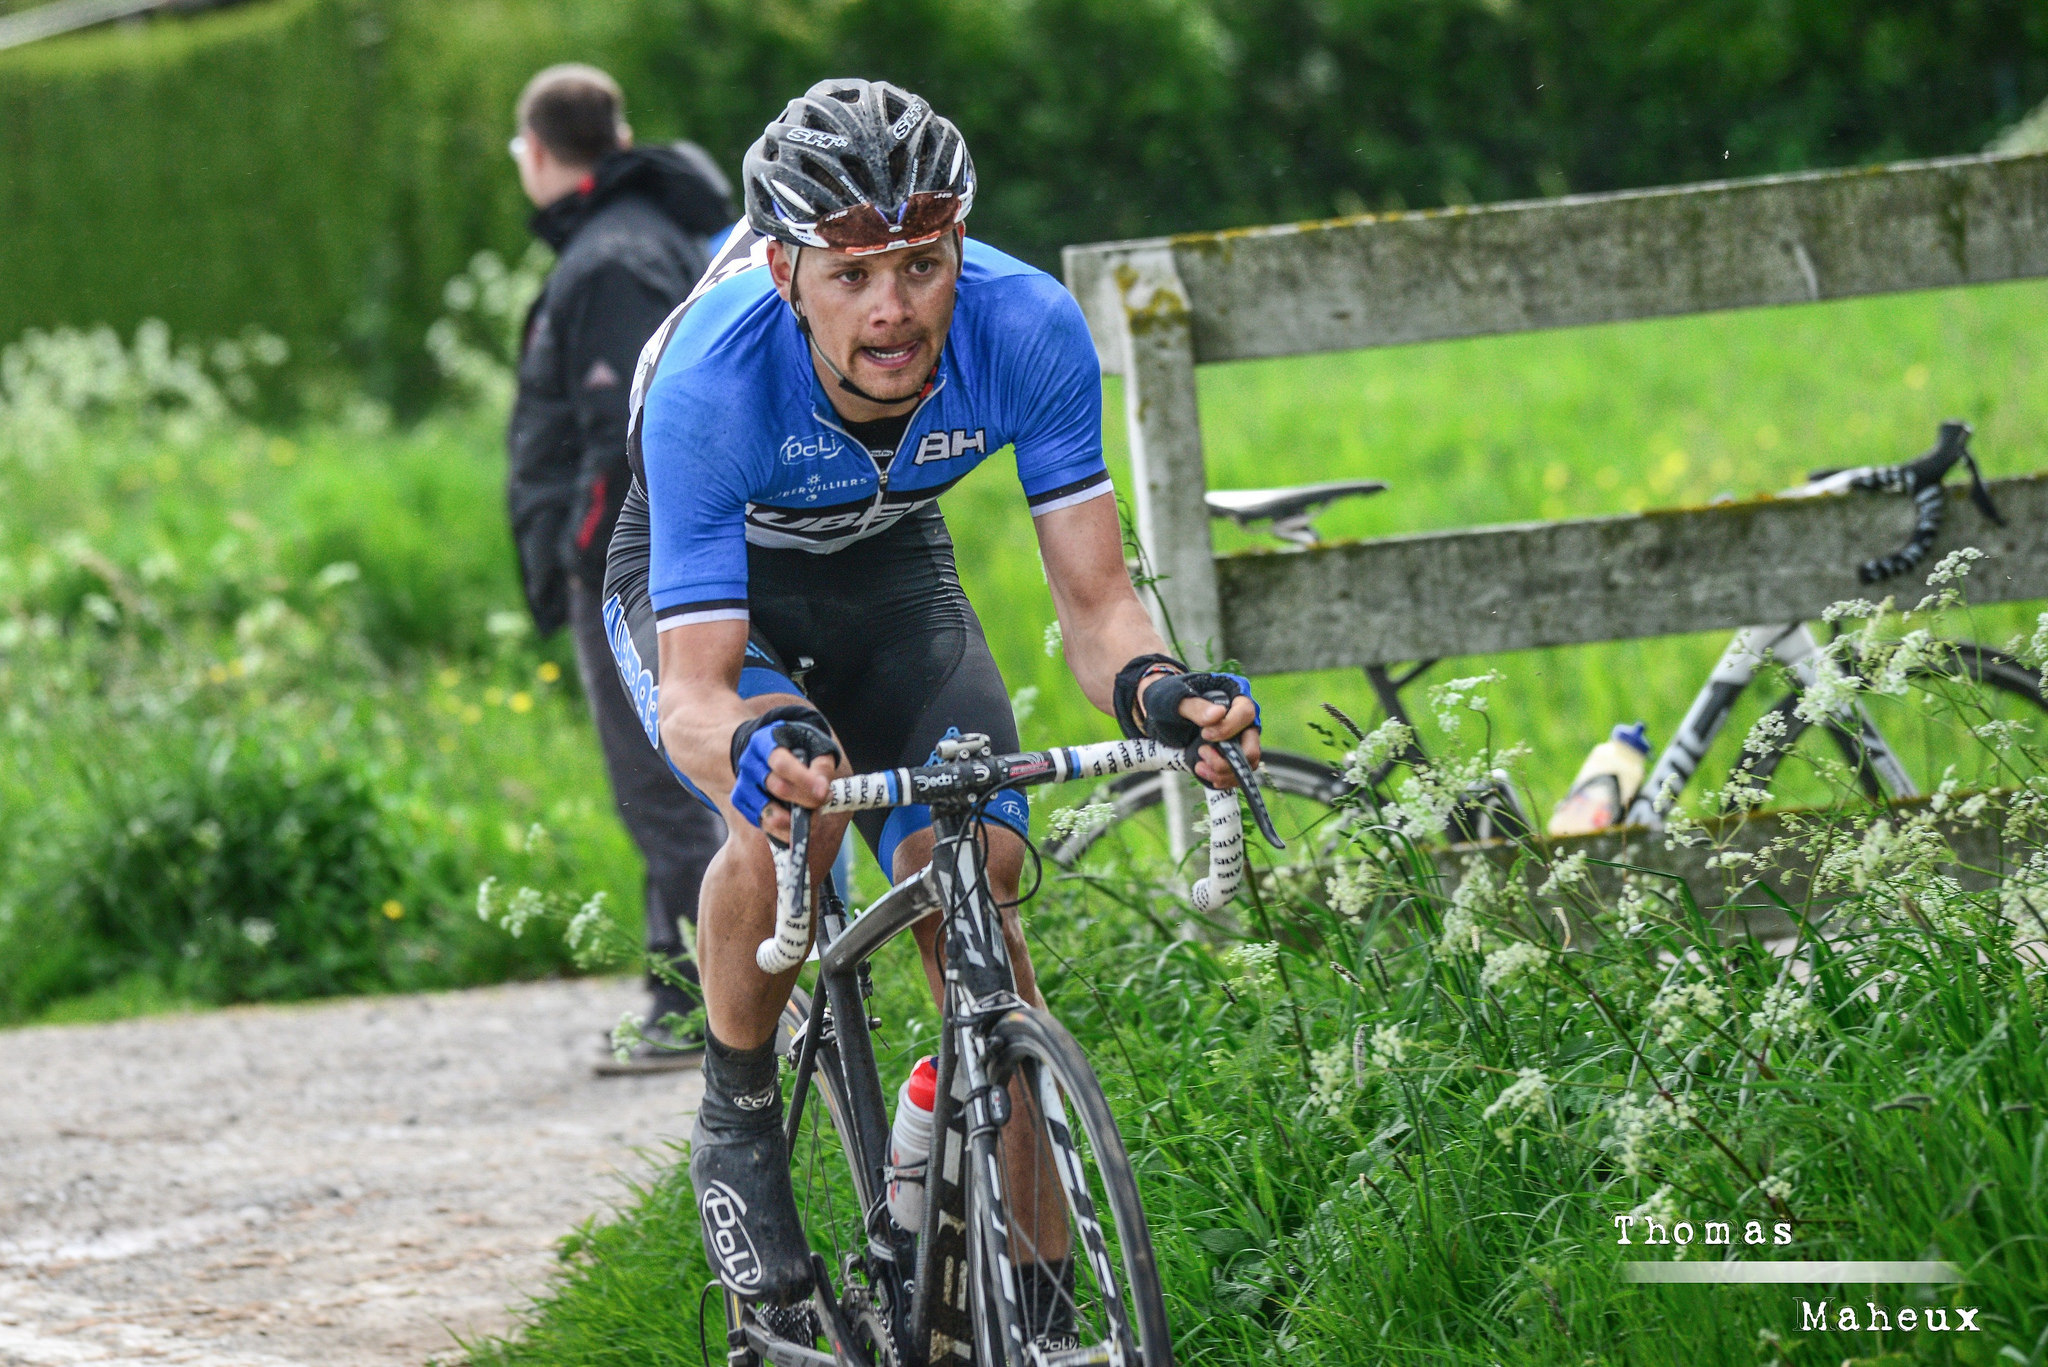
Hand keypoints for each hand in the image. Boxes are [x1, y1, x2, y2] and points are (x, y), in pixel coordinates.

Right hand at [730, 706, 841, 837]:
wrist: (772, 751)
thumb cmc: (798, 748)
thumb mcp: (814, 746)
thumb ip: (821, 766)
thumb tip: (822, 792)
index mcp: (764, 742)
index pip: (781, 764)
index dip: (803, 780)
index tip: (824, 793)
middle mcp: (749, 763)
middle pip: (777, 788)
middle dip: (806, 801)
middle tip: (823, 802)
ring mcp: (742, 784)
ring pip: (769, 814)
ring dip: (796, 821)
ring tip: (813, 816)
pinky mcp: (741, 803)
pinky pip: (764, 826)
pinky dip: (785, 831)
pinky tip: (797, 823)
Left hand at [1136, 671, 1261, 788]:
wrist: (1164, 715)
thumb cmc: (1174, 700)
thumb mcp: (1179, 700)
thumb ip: (1197, 707)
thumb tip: (1218, 713)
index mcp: (1235, 700)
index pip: (1246, 714)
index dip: (1228, 728)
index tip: (1205, 735)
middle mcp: (1243, 724)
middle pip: (1251, 749)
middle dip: (1227, 761)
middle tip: (1202, 753)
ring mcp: (1239, 743)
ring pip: (1245, 767)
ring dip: (1222, 773)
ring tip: (1199, 767)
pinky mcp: (1231, 758)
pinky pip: (1236, 775)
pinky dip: (1221, 779)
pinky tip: (1204, 772)